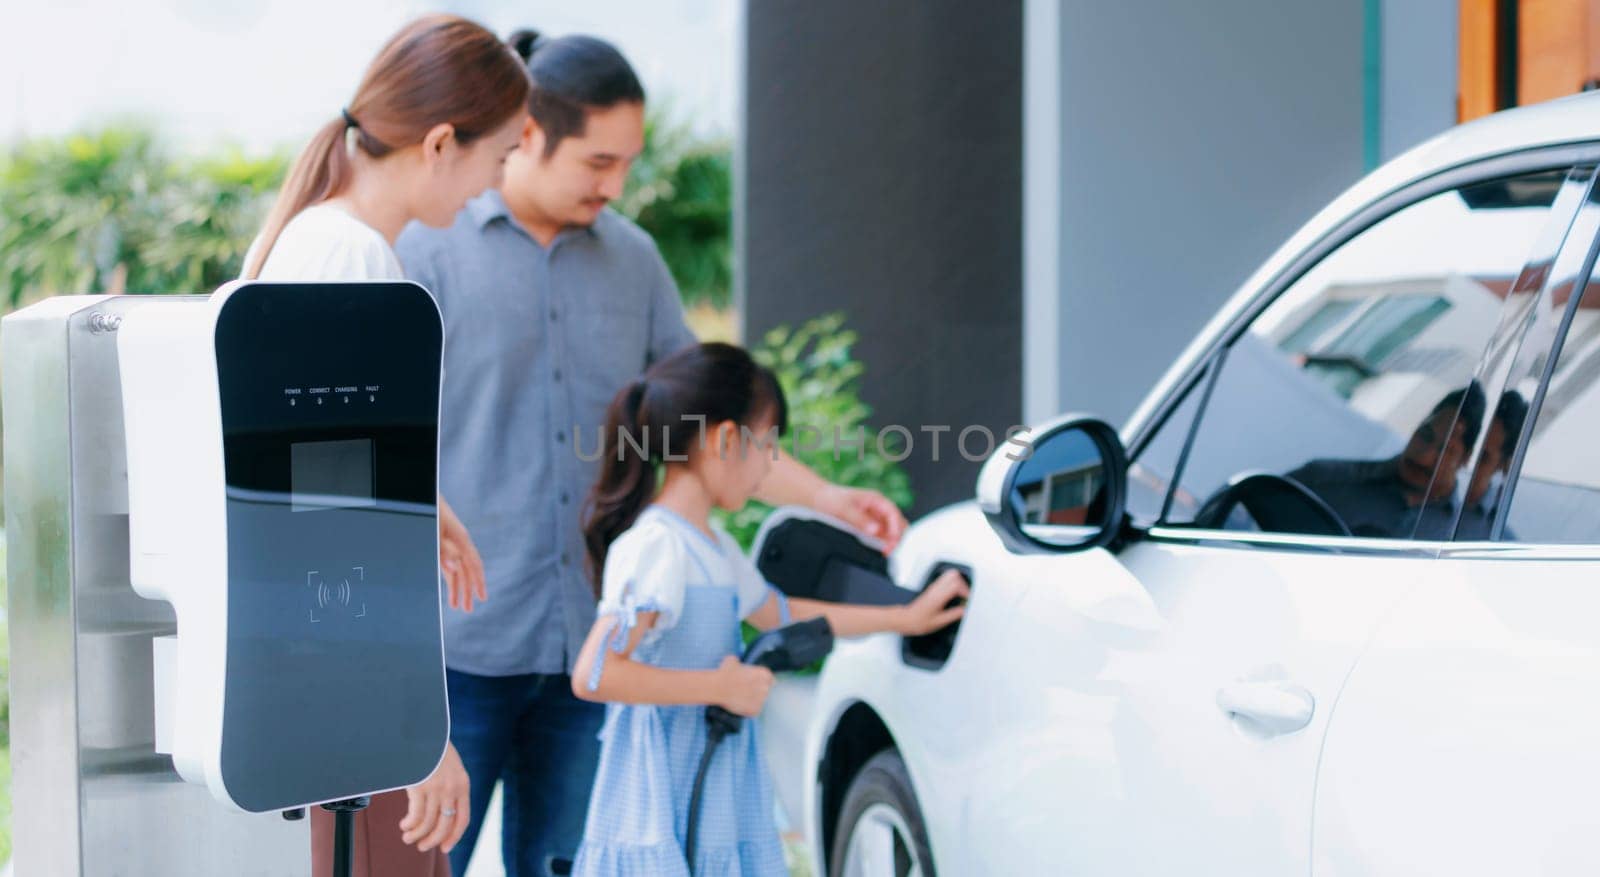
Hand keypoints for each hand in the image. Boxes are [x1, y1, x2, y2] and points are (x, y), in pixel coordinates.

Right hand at [400, 742, 470, 853]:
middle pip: (444, 825)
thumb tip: (442, 812)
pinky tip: (404, 825)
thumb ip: (451, 786)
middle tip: (422, 847)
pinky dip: (410, 825)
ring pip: (428, 823)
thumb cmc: (434, 750)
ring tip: (408, 838)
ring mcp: (436, 788)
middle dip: (433, 841)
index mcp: (463, 785)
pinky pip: (416, 816)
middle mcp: (452, 789)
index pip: (463, 819)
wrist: (424, 730)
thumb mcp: (451, 767)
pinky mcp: (420, 786)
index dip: (454, 837)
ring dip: (416, 835)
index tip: (445, 848)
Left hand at [439, 496, 486, 612]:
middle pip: (466, 570)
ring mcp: (450, 543)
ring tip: (458, 606)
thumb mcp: (435, 530)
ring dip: (458, 588)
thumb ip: (444, 550)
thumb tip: (454, 570)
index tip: (482, 598)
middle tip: (468, 610)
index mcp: (460, 538)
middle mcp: (458, 542)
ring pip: (458, 569)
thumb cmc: (429, 510)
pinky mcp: (441, 544)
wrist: (422, 496)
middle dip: (467, 591)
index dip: (478, 582)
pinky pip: (449, 564)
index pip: (473, 564)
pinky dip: (450, 578)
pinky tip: (451, 589)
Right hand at [715, 655, 774, 717]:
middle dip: (756, 691)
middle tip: (744, 690)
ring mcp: (762, 700)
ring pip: (758, 701)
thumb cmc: (725, 673)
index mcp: (765, 674)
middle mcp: (766, 687)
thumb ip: (739, 662)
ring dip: (752, 700)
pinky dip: (747, 710)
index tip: (753, 683)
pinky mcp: (755, 711)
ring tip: (739, 698)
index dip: (760, 681)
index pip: (769, 679)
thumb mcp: (732, 660)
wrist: (718, 688)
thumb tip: (736, 662)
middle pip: (765, 690)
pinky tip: (738, 705)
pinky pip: (753, 711)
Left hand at [815, 485, 908, 552]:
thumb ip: (860, 520)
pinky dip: (884, 544)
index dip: (896, 526)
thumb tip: (875, 531)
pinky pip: (882, 537)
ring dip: (891, 542)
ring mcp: (875, 519)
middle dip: (897, 536)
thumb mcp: (844, 509)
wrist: (820, 500)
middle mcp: (878, 509)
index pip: (893, 513)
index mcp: (876, 500)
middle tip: (890, 549)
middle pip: (897, 523)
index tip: (893, 539)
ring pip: (891, 532)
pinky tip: (880, 551)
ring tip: (886, 552)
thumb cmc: (832, 499)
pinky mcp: (869, 528)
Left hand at [896, 569, 969, 635]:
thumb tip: (965, 610)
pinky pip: (944, 580)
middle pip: (953, 574)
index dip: (965, 591)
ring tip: (960, 595)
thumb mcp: (939, 622)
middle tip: (965, 596)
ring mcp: (933, 587)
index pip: (956, 584)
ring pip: (949, 575)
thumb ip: (953, 614)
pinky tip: (953, 595)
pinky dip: (952, 584)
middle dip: (963, 584)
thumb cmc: (919, 622)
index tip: (967, 600)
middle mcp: (935, 589)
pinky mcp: (932, 589)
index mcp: (938, 596)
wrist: (906, 620)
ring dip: (958, 582)